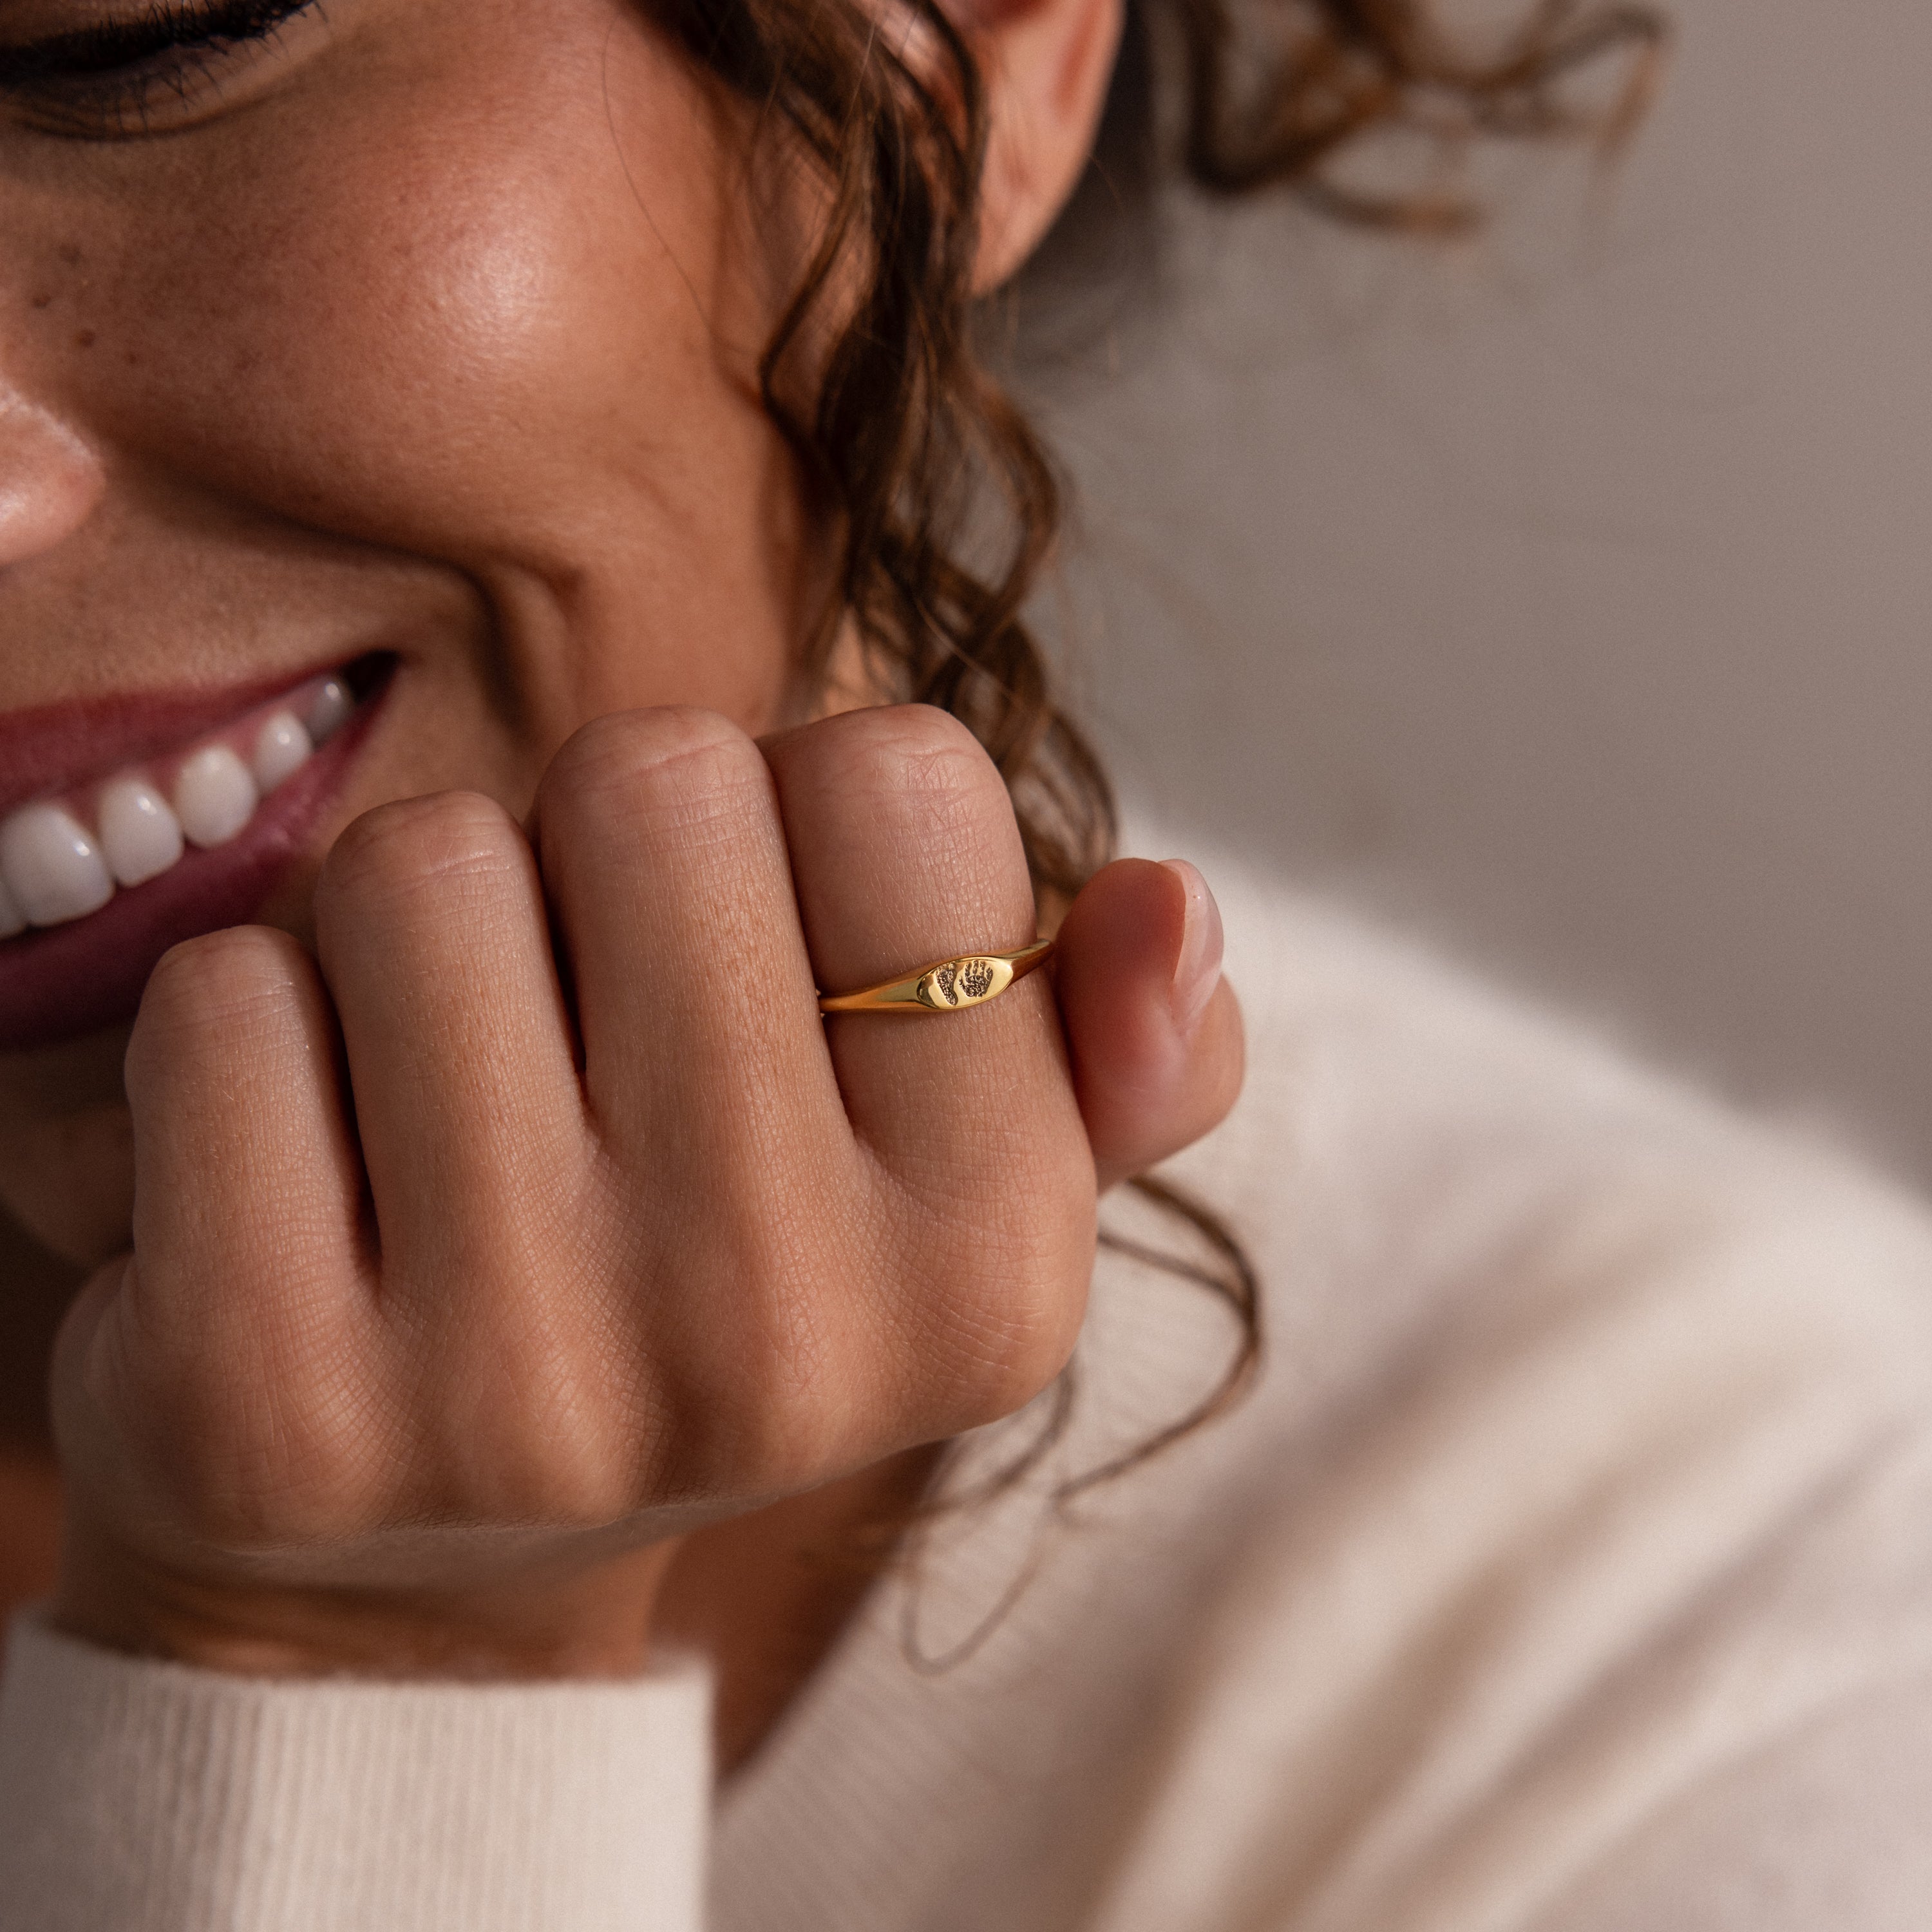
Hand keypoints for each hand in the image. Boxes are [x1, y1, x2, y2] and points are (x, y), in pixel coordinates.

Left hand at [48, 705, 1241, 1676]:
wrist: (436, 1575)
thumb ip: (1117, 1039)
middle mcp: (785, 1332)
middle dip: (599, 851)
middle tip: (590, 1017)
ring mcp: (523, 1386)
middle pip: (649, 780)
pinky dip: (254, 1039)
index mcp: (997, 1250)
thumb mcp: (961, 1177)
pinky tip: (313, 1177)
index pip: (897, 775)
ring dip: (415, 936)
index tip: (773, 961)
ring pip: (420, 871)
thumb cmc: (720, 1291)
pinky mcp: (270, 1410)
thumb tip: (1176, 910)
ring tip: (452, 1093)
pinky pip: (224, 1007)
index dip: (804, 818)